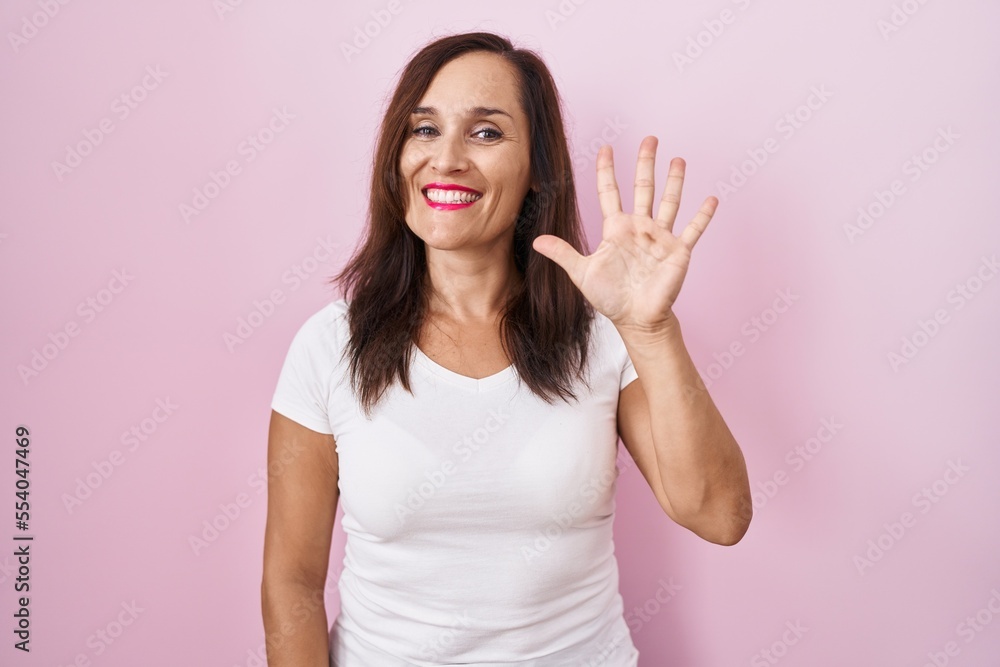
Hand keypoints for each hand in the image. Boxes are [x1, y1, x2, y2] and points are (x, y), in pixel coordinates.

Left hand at [531, 135, 717, 335]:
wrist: (636, 319)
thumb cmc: (610, 297)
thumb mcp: (582, 273)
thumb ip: (563, 254)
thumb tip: (536, 241)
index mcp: (616, 229)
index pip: (610, 192)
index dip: (607, 170)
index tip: (606, 148)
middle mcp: (640, 227)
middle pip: (643, 188)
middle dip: (646, 163)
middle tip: (650, 138)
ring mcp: (660, 237)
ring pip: (669, 201)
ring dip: (674, 181)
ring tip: (678, 159)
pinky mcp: (678, 250)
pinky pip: (693, 229)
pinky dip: (702, 215)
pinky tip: (711, 198)